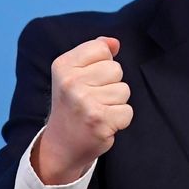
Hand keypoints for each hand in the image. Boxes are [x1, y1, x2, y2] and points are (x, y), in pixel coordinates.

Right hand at [32, 36, 132, 184]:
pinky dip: (120, 120)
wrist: (61, 145)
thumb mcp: (75, 74)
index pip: (102, 49)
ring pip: (124, 90)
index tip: (89, 80)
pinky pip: (127, 111)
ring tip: (98, 111)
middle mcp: (70, 82)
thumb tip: (114, 42)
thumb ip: (94, 53)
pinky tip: (104, 124)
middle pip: (116, 69)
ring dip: (116, 103)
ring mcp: (84, 102)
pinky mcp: (98, 120)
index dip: (102, 64)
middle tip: (94, 99)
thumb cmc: (73, 105)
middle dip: (111, 84)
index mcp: (63, 66)